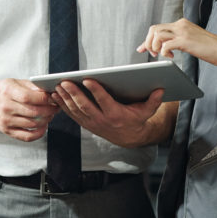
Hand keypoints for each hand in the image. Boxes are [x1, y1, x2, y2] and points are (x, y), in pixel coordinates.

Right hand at [0, 78, 59, 142]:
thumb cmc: (2, 90)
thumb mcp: (15, 82)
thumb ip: (31, 86)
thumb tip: (48, 93)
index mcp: (8, 91)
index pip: (28, 97)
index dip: (44, 99)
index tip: (53, 98)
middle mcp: (6, 106)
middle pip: (33, 112)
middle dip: (49, 110)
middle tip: (56, 107)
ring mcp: (6, 120)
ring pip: (33, 124)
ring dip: (46, 120)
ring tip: (50, 115)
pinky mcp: (7, 131)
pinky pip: (27, 136)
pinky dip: (39, 133)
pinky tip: (43, 127)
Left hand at [49, 79, 165, 147]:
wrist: (128, 138)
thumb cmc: (137, 120)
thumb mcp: (147, 111)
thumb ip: (153, 101)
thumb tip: (161, 90)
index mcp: (116, 115)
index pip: (104, 101)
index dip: (95, 90)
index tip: (87, 79)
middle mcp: (102, 120)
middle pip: (85, 106)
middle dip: (73, 93)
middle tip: (64, 82)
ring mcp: (92, 123)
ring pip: (75, 110)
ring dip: (64, 98)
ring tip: (57, 86)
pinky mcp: (86, 123)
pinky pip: (71, 114)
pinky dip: (62, 105)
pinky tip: (55, 95)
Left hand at [138, 18, 216, 65]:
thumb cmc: (210, 48)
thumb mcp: (191, 40)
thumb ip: (179, 39)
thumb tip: (165, 46)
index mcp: (181, 23)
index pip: (158, 27)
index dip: (147, 39)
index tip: (142, 48)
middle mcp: (181, 24)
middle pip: (154, 29)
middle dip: (148, 42)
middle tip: (152, 54)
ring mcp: (183, 32)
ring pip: (157, 35)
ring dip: (154, 47)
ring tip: (160, 55)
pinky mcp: (186, 41)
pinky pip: (166, 44)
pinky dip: (165, 52)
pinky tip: (172, 57)